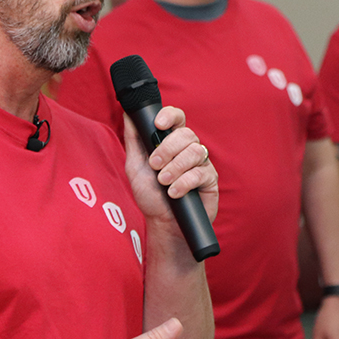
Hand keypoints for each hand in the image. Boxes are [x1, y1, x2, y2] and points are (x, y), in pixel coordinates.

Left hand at [123, 108, 217, 229]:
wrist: (163, 223)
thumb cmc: (150, 195)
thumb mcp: (134, 166)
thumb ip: (133, 140)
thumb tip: (128, 114)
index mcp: (171, 141)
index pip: (177, 118)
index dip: (170, 115)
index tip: (158, 124)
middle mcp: (188, 149)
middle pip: (186, 133)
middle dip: (167, 148)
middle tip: (155, 165)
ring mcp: (201, 163)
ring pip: (195, 151)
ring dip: (175, 167)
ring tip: (163, 182)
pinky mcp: (210, 179)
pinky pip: (201, 172)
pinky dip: (183, 183)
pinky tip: (174, 193)